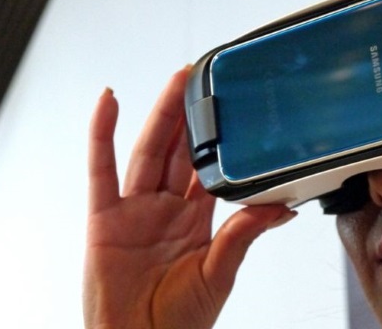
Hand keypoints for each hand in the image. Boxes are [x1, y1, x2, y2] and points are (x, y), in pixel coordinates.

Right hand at [84, 67, 295, 328]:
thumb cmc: (179, 321)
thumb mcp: (219, 274)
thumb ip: (243, 235)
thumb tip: (281, 208)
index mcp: (195, 220)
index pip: (209, 168)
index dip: (217, 139)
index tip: (230, 107)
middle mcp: (165, 209)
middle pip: (180, 152)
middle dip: (190, 115)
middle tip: (203, 78)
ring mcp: (134, 210)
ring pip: (149, 152)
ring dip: (161, 115)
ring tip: (176, 80)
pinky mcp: (104, 218)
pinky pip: (101, 170)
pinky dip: (100, 134)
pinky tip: (108, 102)